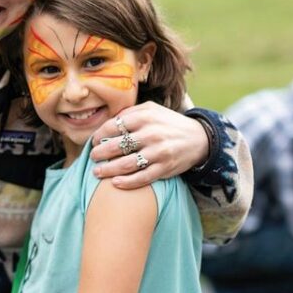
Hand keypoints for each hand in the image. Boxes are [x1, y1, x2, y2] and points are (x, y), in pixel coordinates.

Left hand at [88, 102, 207, 188]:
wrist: (199, 138)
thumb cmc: (169, 123)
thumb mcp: (152, 109)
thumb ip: (130, 112)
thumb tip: (108, 121)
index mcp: (145, 117)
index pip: (114, 126)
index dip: (99, 134)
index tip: (93, 141)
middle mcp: (151, 134)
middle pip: (116, 146)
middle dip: (100, 153)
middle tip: (93, 157)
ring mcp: (158, 152)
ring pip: (126, 164)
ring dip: (108, 169)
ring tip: (97, 172)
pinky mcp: (165, 168)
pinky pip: (142, 178)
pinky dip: (127, 182)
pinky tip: (115, 183)